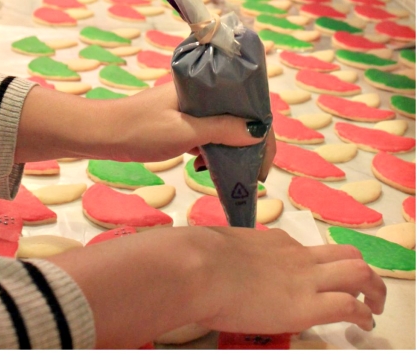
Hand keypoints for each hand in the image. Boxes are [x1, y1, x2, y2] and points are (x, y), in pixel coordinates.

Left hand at [98, 84, 274, 177]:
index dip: (261, 130)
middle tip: (251, 173)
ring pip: (221, 128)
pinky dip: (209, 151)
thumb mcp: (185, 132)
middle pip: (237, 116)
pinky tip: (202, 168)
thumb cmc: (140, 129)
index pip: (246, 102)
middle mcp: (199, 94)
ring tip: (226, 172)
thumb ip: (221, 130)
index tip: (262, 160)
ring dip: (228, 150)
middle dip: (247, 144)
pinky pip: (204, 135)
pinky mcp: (177, 123)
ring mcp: (188, 109)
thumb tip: (257, 133)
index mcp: (203, 87)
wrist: (101, 134)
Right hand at [197, 227, 385, 333]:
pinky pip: (350, 306)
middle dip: (360, 271)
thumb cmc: (190, 257)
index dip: (313, 265)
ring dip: (373, 289)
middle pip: (345, 254)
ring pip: (359, 273)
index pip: (303, 250)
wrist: (195, 267)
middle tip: (363, 290)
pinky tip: (363, 323)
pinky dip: (363, 314)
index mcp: (270, 241)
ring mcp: (305, 279)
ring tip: (374, 307)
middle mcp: (295, 256)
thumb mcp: (208, 245)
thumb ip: (217, 251)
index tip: (308, 280)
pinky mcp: (308, 306)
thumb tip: (200, 256)